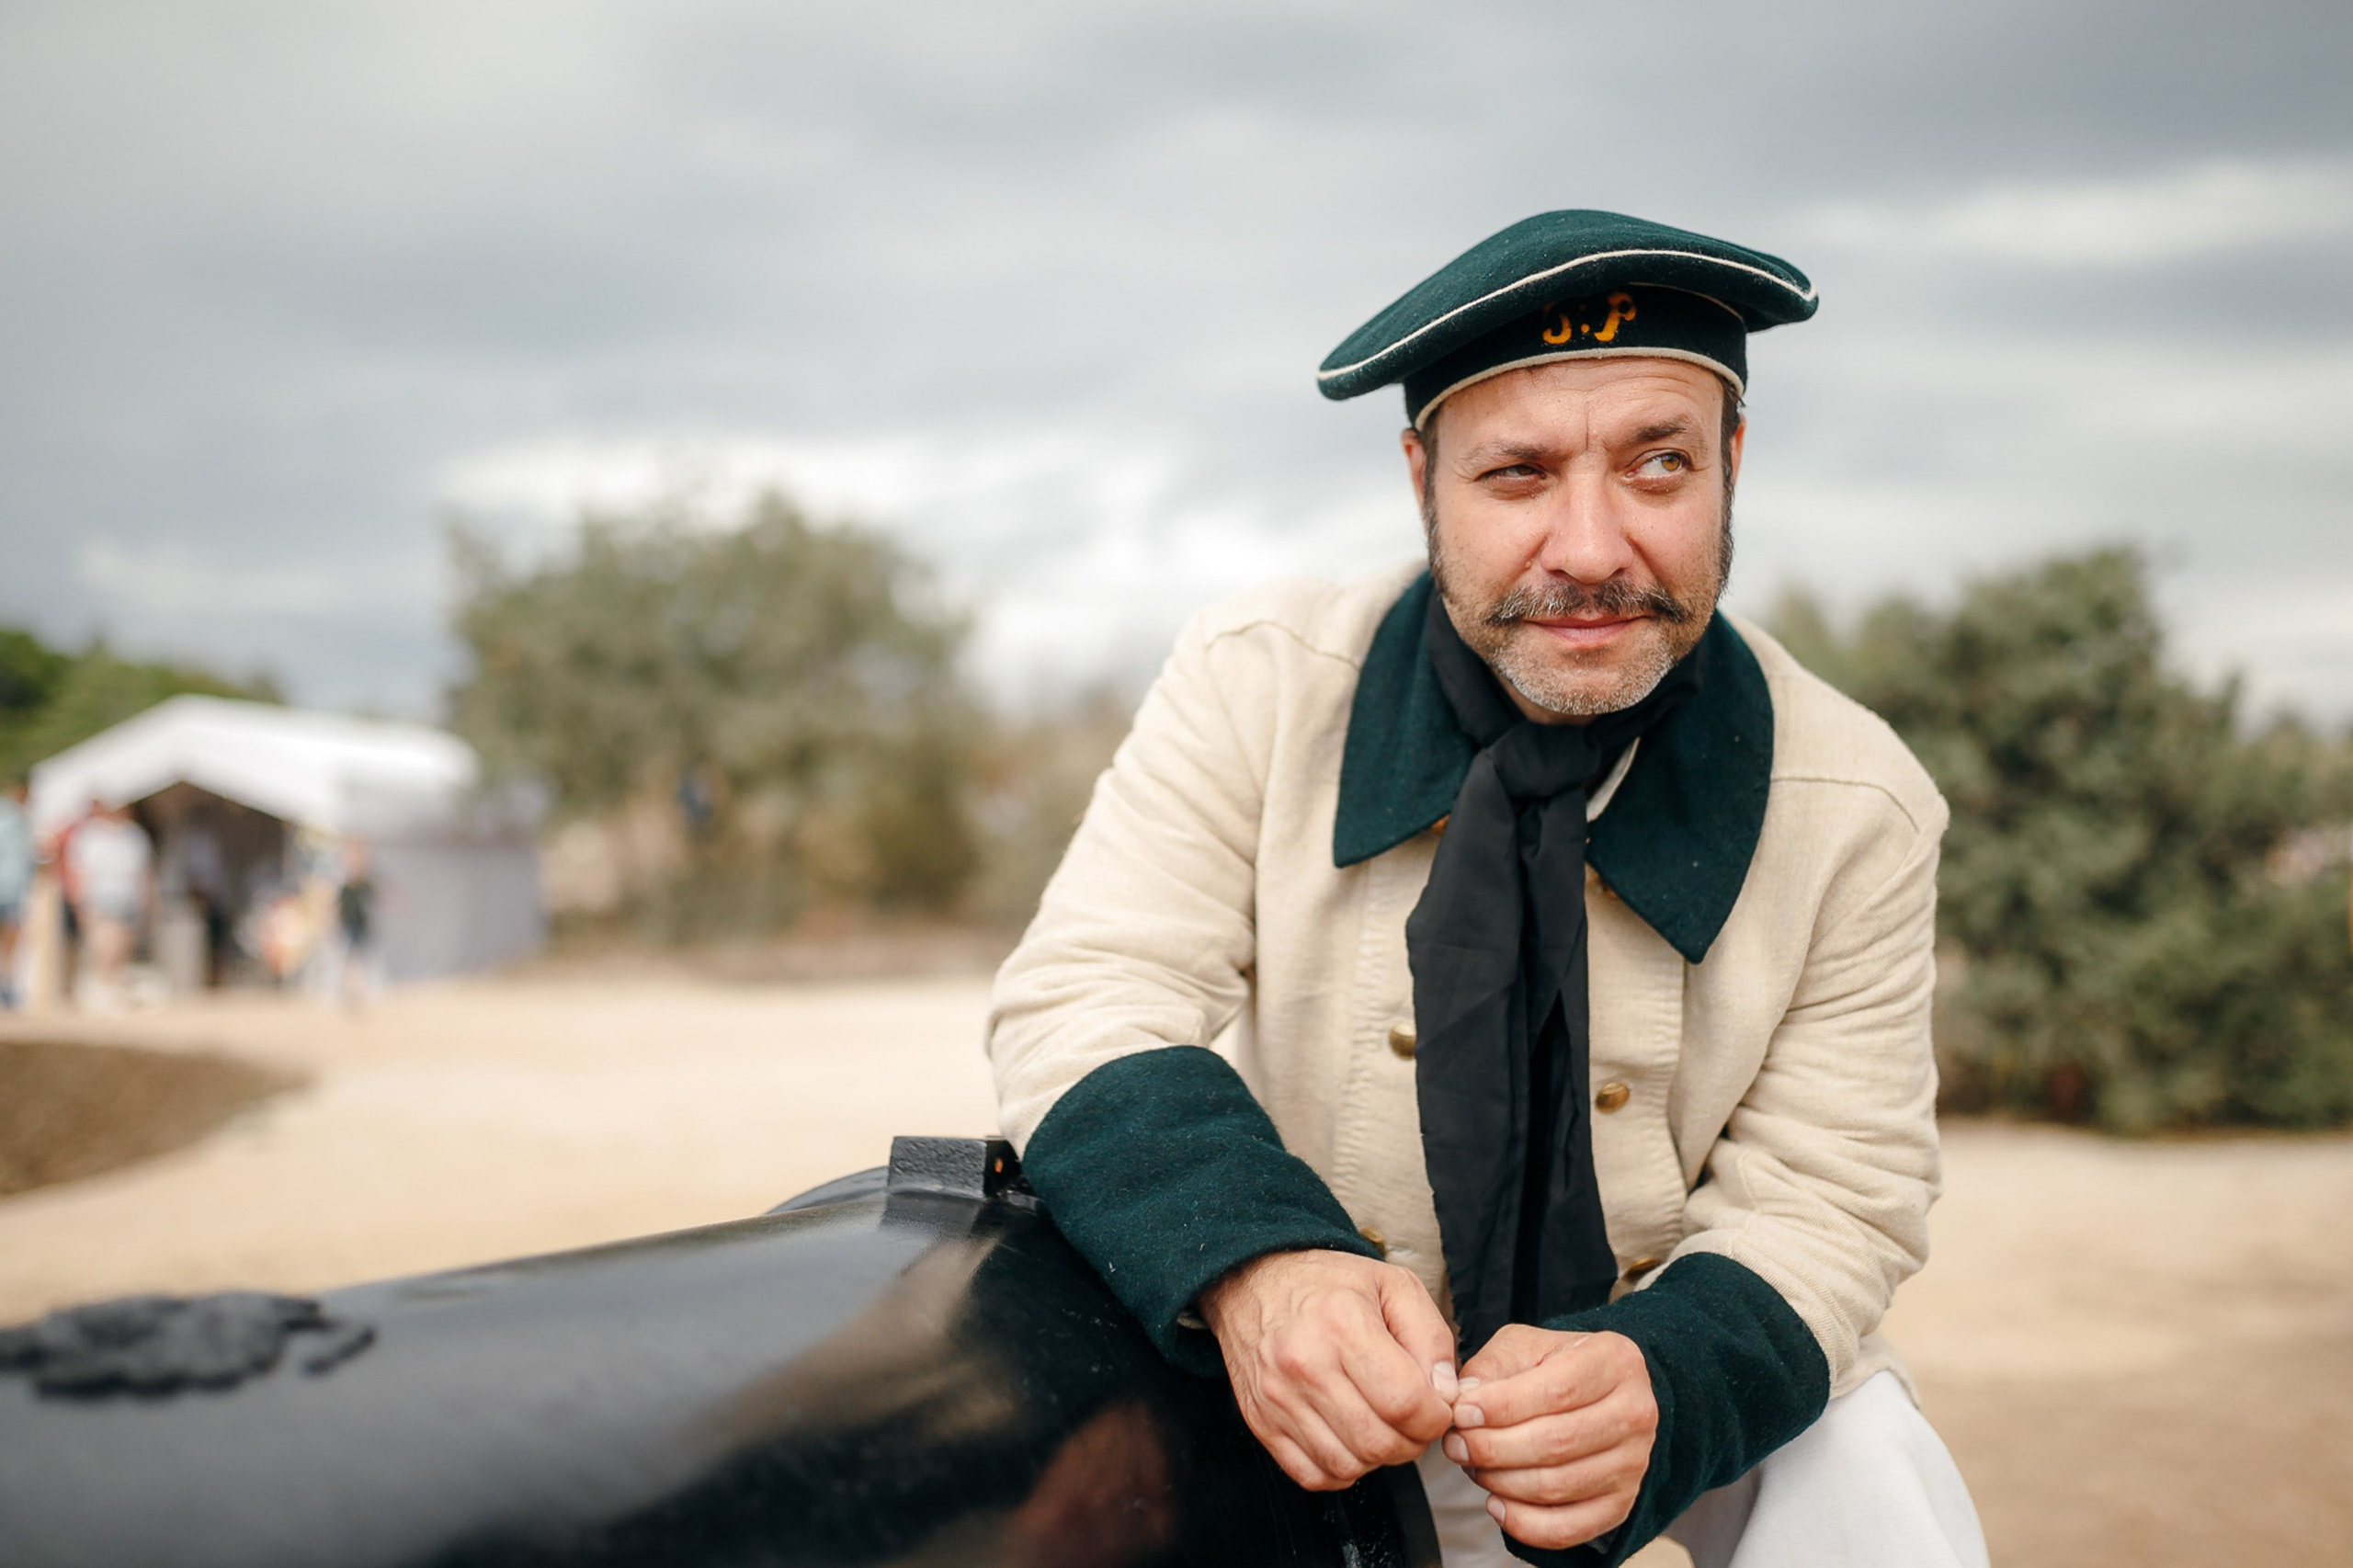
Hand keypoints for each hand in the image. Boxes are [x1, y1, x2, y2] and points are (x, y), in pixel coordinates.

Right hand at [1199, 1248, 1458, 1490]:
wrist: (1255, 1280)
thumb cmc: (1329, 1284)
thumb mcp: (1394, 1285)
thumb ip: (1431, 1337)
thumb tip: (1444, 1394)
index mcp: (1342, 1323)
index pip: (1405, 1402)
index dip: (1435, 1417)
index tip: (1437, 1406)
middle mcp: (1303, 1363)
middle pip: (1378, 1442)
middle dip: (1412, 1442)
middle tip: (1414, 1421)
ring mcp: (1277, 1397)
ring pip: (1348, 1465)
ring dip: (1377, 1458)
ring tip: (1381, 1425)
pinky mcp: (1261, 1421)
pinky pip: (1313, 1474)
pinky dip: (1341, 1469)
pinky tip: (1349, 1437)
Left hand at [1446, 1324, 1656, 1549]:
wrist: (1593, 1395)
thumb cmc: (1553, 1367)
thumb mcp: (1522, 1347)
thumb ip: (1491, 1368)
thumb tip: (1462, 1402)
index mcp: (1614, 1361)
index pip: (1557, 1391)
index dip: (1502, 1407)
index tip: (1462, 1413)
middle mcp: (1635, 1413)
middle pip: (1557, 1442)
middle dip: (1493, 1448)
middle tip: (1456, 1445)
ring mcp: (1633, 1463)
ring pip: (1558, 1486)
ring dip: (1502, 1482)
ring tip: (1472, 1466)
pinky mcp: (1620, 1504)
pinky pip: (1568, 1528)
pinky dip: (1524, 1523)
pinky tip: (1496, 1503)